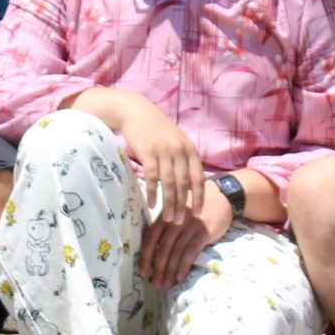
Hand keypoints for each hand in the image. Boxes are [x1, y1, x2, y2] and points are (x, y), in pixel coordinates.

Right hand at [115, 100, 202, 229]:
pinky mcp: (148, 153)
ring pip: (170, 183)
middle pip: (185, 184)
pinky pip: (153, 178)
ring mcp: (164, 151)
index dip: (200, 197)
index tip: (197, 213)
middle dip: (183, 205)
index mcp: (190, 149)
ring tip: (169, 219)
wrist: (135, 111)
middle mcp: (180, 150)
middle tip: (180, 222)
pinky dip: (153, 193)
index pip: (199, 178)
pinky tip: (152, 204)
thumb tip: (190, 185)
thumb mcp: (176, 141)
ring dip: (170, 203)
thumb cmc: (155, 129)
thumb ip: (184, 160)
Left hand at [140, 178, 230, 289]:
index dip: (145, 255)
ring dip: (169, 271)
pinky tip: (180, 277)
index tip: (142, 271)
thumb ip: (166, 228)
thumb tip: (154, 252)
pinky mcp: (203, 232)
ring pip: (176, 252)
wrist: (223, 197)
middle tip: (155, 284)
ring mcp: (189, 226)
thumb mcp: (177, 213)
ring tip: (166, 284)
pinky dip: (183, 266)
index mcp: (165, 215)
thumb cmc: (197, 208)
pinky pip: (190, 252)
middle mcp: (175, 220)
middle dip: (158, 268)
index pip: (150, 237)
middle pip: (163, 247)